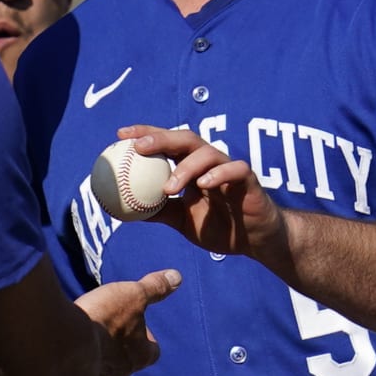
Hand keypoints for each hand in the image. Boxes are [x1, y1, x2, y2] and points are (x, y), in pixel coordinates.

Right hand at [73, 268, 180, 375]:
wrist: (68, 340)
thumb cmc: (105, 317)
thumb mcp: (133, 295)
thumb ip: (154, 288)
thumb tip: (176, 277)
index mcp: (142, 354)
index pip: (154, 351)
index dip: (147, 336)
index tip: (136, 322)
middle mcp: (125, 371)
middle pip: (131, 361)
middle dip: (124, 347)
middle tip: (112, 330)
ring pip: (110, 371)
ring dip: (105, 357)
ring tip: (94, 340)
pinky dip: (88, 365)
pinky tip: (79, 353)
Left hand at [122, 125, 289, 264]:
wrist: (254, 241)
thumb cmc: (218, 226)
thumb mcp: (181, 220)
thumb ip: (157, 210)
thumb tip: (124, 208)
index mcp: (191, 166)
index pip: (166, 143)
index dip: (145, 134)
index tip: (120, 135)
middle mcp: (209, 162)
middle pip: (184, 139)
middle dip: (161, 138)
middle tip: (139, 147)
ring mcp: (229, 168)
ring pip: (208, 153)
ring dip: (186, 167)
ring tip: (169, 187)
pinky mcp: (249, 180)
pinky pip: (236, 169)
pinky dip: (219, 174)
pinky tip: (203, 184)